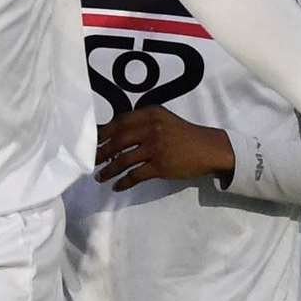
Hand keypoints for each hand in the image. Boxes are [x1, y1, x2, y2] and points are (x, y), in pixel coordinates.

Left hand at [95, 105, 235, 190]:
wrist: (209, 149)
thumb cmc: (182, 134)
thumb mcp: (162, 120)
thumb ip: (140, 122)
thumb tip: (110, 132)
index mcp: (150, 114)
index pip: (119, 122)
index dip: (103, 133)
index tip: (91, 141)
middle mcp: (151, 128)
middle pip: (117, 141)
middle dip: (101, 152)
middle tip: (91, 161)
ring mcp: (156, 148)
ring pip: (123, 160)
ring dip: (108, 170)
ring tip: (99, 176)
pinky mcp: (161, 166)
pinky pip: (135, 175)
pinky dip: (123, 182)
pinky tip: (116, 186)